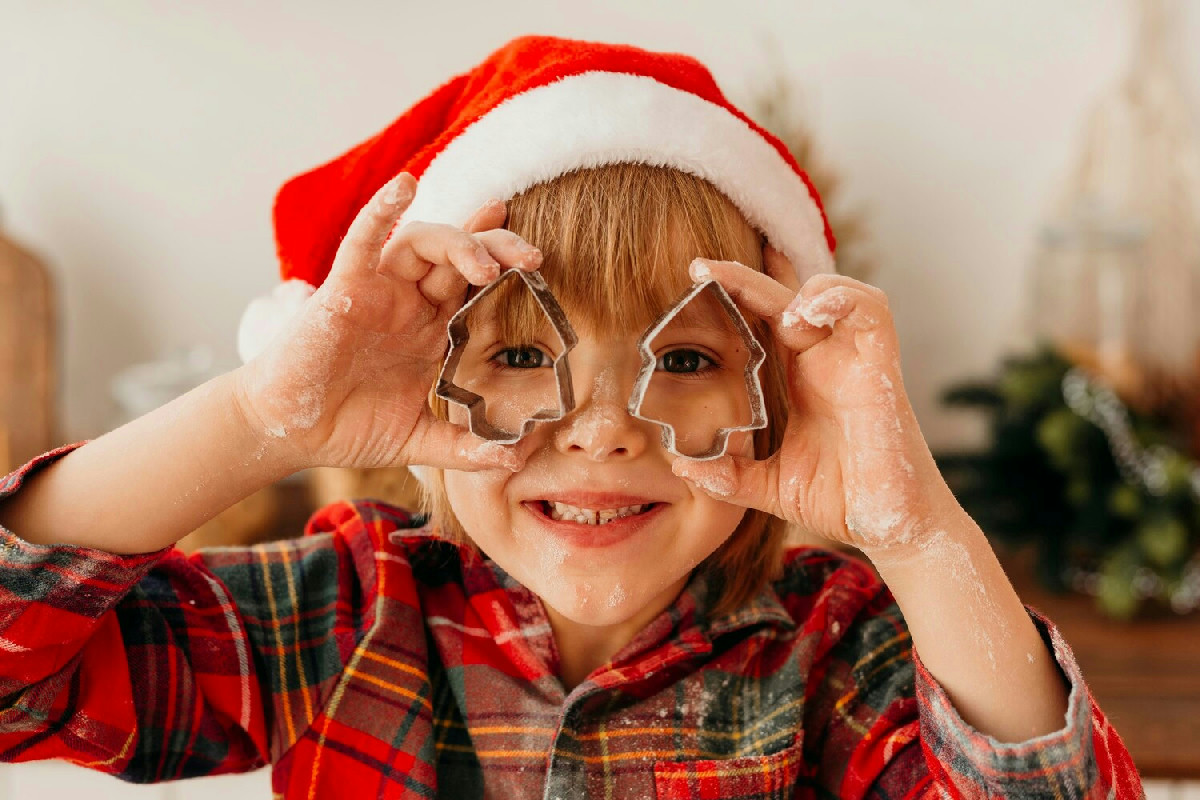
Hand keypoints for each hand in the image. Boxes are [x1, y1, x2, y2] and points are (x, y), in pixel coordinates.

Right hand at [233, 173, 542, 472]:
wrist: (287, 434)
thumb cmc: (346, 428)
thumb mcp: (418, 441)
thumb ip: (464, 448)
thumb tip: (514, 461)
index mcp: (429, 329)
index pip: (475, 285)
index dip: (506, 265)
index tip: (540, 263)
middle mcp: (408, 303)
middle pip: (460, 256)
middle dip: (498, 247)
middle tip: (532, 258)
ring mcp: (377, 292)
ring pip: (422, 243)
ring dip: (459, 242)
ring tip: (487, 264)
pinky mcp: (343, 291)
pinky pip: (362, 241)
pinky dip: (383, 210)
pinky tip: (405, 185)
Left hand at [672, 248, 955, 559]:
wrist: (891, 527)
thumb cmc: (841, 498)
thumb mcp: (769, 486)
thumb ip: (728, 475)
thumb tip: (682, 466)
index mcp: (799, 379)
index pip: (764, 319)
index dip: (735, 293)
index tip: (694, 278)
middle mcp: (826, 362)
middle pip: (789, 297)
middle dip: (746, 277)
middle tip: (700, 267)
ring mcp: (855, 363)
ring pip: (839, 292)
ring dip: (803, 287)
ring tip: (775, 312)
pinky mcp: (882, 372)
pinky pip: (872, 314)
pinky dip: (841, 300)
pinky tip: (806, 315)